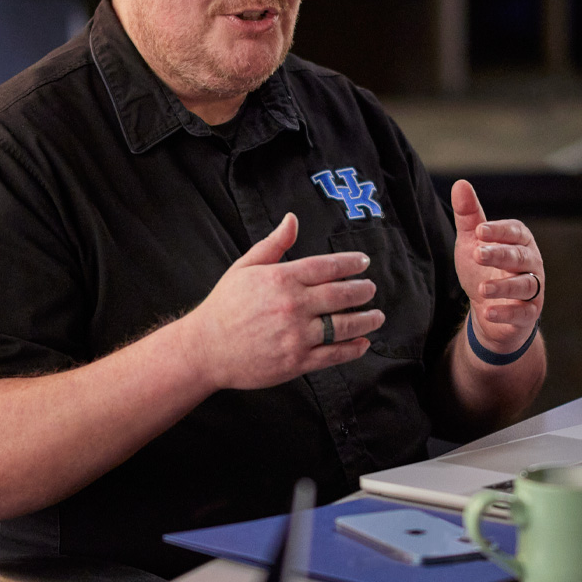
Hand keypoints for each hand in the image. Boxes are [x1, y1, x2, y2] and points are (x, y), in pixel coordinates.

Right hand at [177, 214, 382, 389]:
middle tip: (371, 289)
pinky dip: (353, 349)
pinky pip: (333, 355)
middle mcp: (293, 306)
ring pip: (343, 326)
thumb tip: (292, 219)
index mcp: (281, 279)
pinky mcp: (297, 361)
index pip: (327, 266)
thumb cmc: (225, 306)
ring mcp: (296, 335)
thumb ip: (273, 244)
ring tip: (376, 316)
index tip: (364, 263)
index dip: (351, 263)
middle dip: (362, 291)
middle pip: (342, 295)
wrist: (205, 348)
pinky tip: (362, 343)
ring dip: (366, 320)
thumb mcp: (245, 268)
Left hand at [451, 179, 542, 356]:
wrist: (489, 311)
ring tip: (482, 289)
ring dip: (504, 287)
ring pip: (525, 285)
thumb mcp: (472, 242)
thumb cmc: (484, 269)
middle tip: (478, 253)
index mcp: (519, 240)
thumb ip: (468, 216)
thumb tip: (460, 183)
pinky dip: (507, 313)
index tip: (479, 230)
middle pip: (519, 256)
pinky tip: (488, 312)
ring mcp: (532, 289)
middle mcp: (531, 262)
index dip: (498, 231)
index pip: (514, 231)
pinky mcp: (528, 314)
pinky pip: (522, 314)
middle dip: (500, 254)